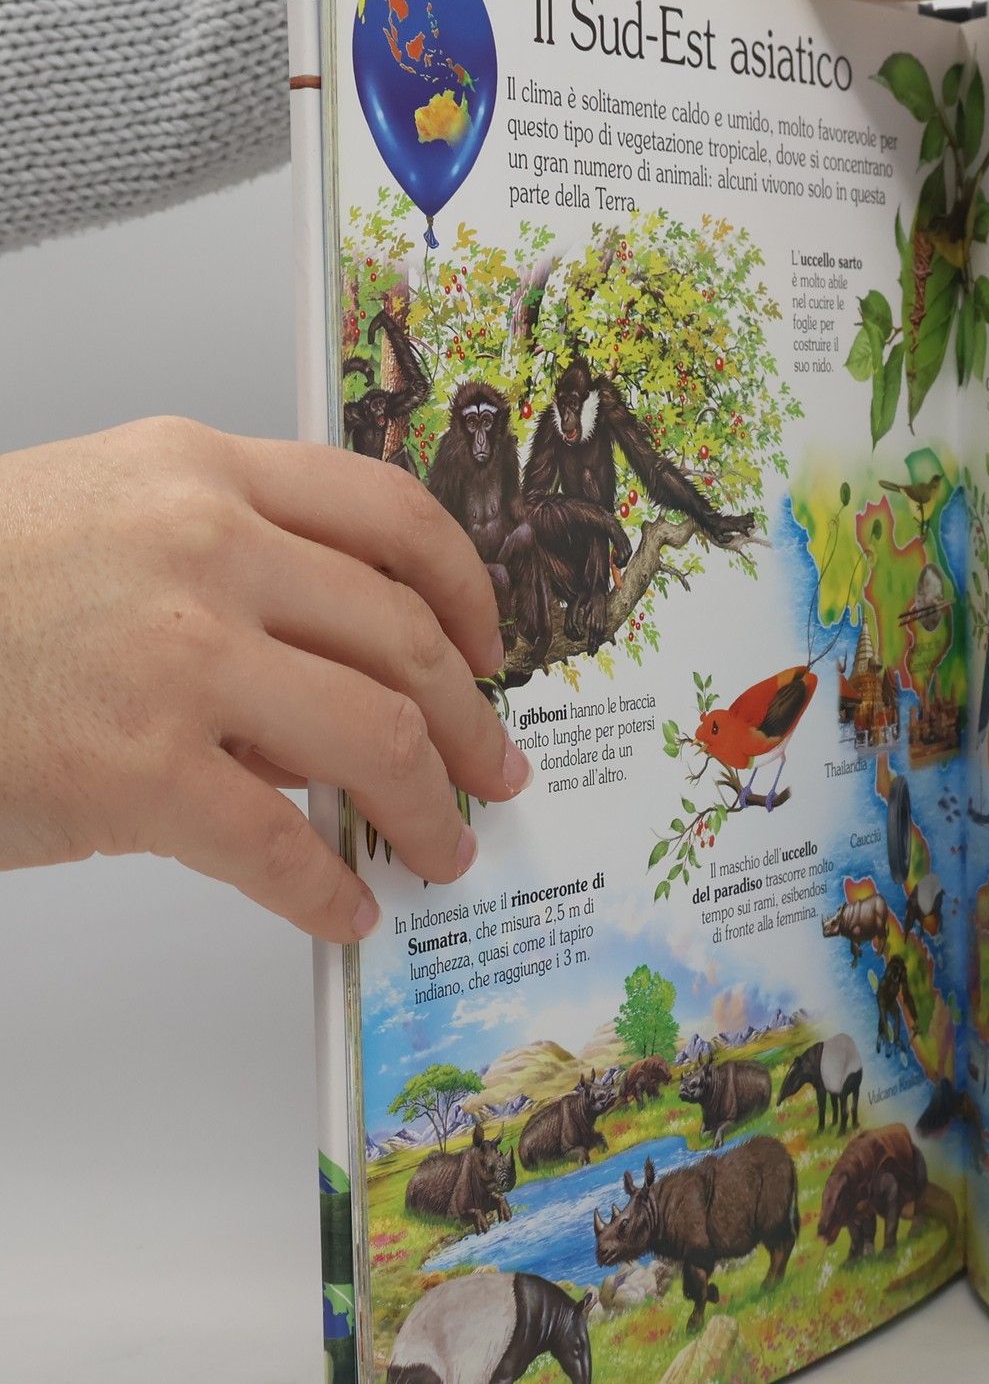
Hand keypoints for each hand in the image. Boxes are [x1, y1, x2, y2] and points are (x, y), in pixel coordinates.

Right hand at [0, 419, 529, 940]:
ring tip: (443, 849)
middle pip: (407, 638)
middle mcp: (207, 547)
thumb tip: (337, 678)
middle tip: (491, 769)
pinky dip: (328, 891)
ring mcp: (180, 656)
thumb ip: (233, 567)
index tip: (492, 647)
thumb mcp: (102, 522)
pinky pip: (283, 847)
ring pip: (376, 739)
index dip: (468, 592)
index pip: (393, 516)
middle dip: (471, 721)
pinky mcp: (139, 768)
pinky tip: (345, 910)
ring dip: (430, 809)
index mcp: (202, 473)